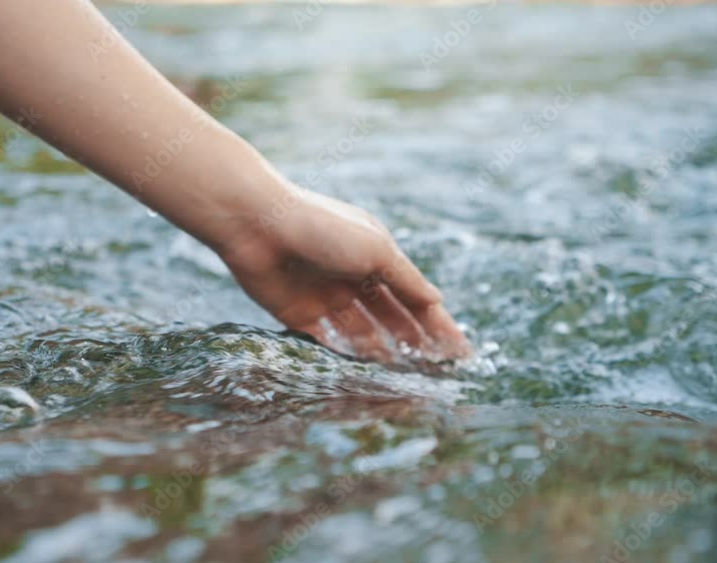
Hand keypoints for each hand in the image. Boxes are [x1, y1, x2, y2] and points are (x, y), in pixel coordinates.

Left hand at [217, 188, 471, 362]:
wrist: (258, 226)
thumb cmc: (322, 229)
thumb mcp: (375, 249)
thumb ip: (406, 279)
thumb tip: (437, 301)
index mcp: (376, 255)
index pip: (414, 296)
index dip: (437, 325)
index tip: (458, 354)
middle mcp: (353, 276)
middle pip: (391, 318)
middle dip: (413, 344)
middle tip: (434, 375)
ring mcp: (325, 296)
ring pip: (361, 333)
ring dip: (382, 354)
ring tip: (404, 381)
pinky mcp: (296, 313)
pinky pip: (326, 341)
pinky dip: (345, 358)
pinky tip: (365, 377)